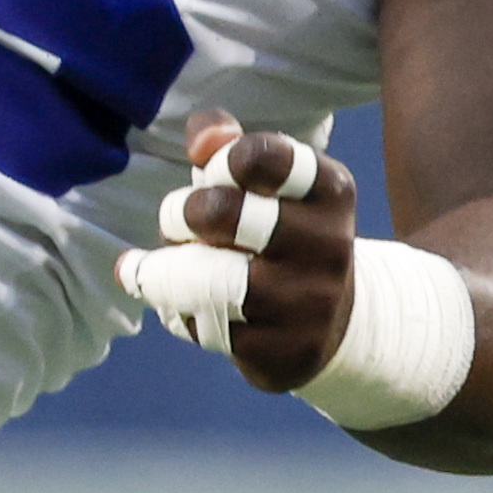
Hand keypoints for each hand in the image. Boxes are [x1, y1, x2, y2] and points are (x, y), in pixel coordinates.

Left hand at [110, 112, 361, 393]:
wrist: (336, 322)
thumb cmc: (280, 232)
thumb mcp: (265, 182)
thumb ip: (225, 145)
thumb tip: (201, 140)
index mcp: (329, 191)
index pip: (263, 156)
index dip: (220, 161)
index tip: (212, 173)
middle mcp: (328, 246)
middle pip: (222, 214)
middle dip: (179, 214)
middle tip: (176, 224)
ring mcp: (309, 304)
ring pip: (210, 281)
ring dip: (168, 272)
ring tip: (156, 269)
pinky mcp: (286, 353)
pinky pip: (209, 330)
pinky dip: (181, 314)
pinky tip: (180, 307)